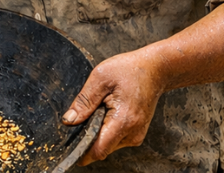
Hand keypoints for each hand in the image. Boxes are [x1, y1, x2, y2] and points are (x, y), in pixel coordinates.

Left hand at [62, 50, 164, 164]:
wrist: (154, 70)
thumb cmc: (129, 70)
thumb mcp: (100, 78)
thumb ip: (84, 101)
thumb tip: (69, 121)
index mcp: (124, 120)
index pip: (99, 149)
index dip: (82, 152)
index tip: (69, 147)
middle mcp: (133, 133)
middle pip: (102, 148)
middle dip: (88, 136)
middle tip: (86, 113)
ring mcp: (136, 135)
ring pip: (107, 144)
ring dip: (98, 132)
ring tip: (101, 108)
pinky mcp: (136, 134)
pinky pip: (115, 138)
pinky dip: (106, 129)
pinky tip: (108, 112)